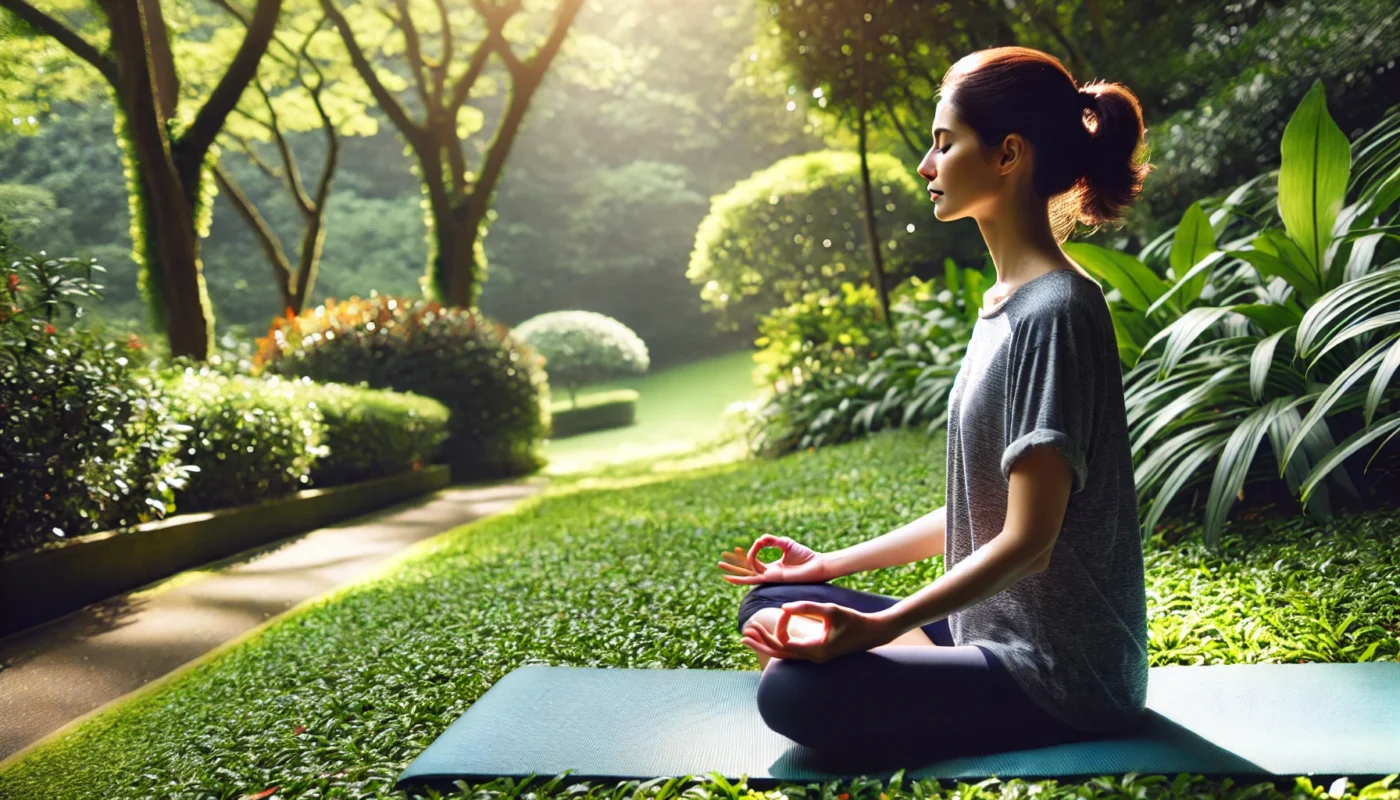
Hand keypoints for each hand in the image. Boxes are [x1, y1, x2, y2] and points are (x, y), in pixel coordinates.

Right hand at [716, 535, 831, 584]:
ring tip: (720, 565)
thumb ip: (771, 541)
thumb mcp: (785, 543)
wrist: (816, 565)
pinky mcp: (771, 578)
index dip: (748, 552)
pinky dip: (740, 578)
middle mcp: (769, 573)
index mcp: (773, 566)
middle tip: (720, 561)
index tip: (754, 543)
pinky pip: (752, 579)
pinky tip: (729, 578)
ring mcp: (769, 576)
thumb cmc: (805, 556)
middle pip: (746, 569)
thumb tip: (759, 539)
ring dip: (733, 570)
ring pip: (746, 574)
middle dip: (733, 565)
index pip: (755, 561)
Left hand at [740, 602, 894, 663]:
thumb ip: (806, 607)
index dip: (778, 628)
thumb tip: (784, 608)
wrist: (873, 633)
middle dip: (761, 644)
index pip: (786, 644)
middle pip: (779, 655)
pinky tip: (769, 636)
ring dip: (766, 645)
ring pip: (784, 655)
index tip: (785, 610)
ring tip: (749, 636)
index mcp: (816, 651)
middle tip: (744, 633)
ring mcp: (815, 658)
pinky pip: (792, 652)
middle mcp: (813, 658)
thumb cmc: (854, 620)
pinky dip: (778, 644)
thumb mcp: (830, 609)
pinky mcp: (816, 653)